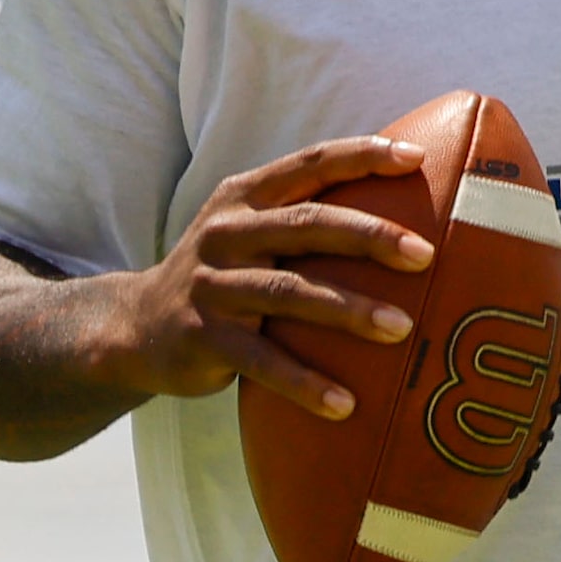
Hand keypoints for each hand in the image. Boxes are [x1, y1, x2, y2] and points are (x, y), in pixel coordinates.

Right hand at [95, 135, 435, 422]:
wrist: (135, 326)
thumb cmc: (221, 275)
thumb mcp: (248, 232)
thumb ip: (303, 218)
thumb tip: (402, 217)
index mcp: (244, 197)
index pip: (309, 165)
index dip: (361, 157)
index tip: (416, 158)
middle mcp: (227, 232)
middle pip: (306, 225)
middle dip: (369, 236)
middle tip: (425, 254)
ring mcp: (212, 285)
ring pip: (289, 292)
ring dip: (349, 309)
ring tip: (402, 327)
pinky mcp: (203, 337)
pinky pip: (262, 362)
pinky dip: (305, 382)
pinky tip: (345, 404)